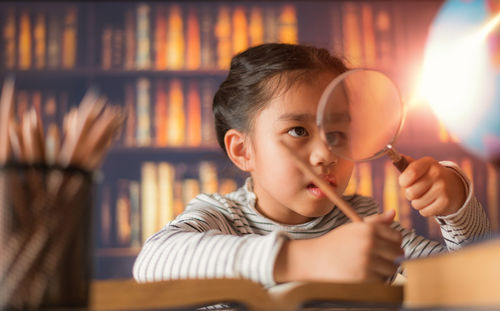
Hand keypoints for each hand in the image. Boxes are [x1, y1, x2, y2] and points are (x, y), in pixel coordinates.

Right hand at [274, 210, 402, 282]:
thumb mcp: (353, 228)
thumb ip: (375, 222)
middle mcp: (369, 242)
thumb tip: (393, 212)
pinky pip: (382, 281)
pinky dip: (376, 281)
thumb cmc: (336, 243)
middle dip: (390, 258)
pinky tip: (363, 276)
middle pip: (398, 254)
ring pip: (392, 269)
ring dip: (384, 271)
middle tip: (376, 260)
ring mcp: (367, 260)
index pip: (397, 237)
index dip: (392, 244)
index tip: (384, 248)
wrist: (315, 259)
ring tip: (369, 268)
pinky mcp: (364, 277)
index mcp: (368, 228)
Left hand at [399, 156, 465, 216]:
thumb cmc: (429, 176)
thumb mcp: (421, 166)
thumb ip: (407, 163)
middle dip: (409, 194)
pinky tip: (432, 202)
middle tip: (418, 190)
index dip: (403, 181)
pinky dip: (425, 210)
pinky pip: (424, 212)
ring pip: (416, 204)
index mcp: (428, 162)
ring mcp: (443, 188)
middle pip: (410, 192)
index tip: (405, 182)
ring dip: (417, 203)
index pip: (410, 173)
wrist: (454, 187)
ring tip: (425, 196)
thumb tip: (395, 157)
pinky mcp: (446, 202)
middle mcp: (437, 173)